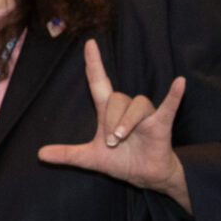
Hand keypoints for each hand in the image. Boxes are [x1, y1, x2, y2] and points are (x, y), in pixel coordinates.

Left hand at [37, 39, 190, 209]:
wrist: (144, 177)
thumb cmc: (121, 162)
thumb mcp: (90, 158)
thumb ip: (67, 154)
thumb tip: (40, 154)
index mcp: (108, 112)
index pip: (99, 82)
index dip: (94, 64)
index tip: (89, 44)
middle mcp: (127, 109)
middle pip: (116, 99)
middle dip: (111, 121)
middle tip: (111, 142)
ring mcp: (146, 115)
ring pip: (136, 105)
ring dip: (126, 123)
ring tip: (120, 140)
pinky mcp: (161, 124)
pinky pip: (168, 106)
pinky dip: (174, 95)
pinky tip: (179, 82)